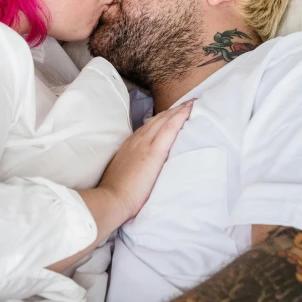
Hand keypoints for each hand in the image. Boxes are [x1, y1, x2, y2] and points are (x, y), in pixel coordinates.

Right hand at [98, 99, 193, 218]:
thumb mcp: (122, 173)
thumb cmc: (115, 193)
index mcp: (129, 146)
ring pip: (164, 120)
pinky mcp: (154, 152)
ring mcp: (145, 144)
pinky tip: (189, 110)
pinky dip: (180, 117)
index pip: (148, 128)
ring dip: (177, 110)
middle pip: (157, 120)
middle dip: (171, 111)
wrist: (111, 198)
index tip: (171, 114)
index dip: (161, 119)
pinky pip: (169, 129)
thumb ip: (131, 166)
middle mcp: (136, 140)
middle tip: (186, 103)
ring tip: (190, 103)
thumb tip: (139, 169)